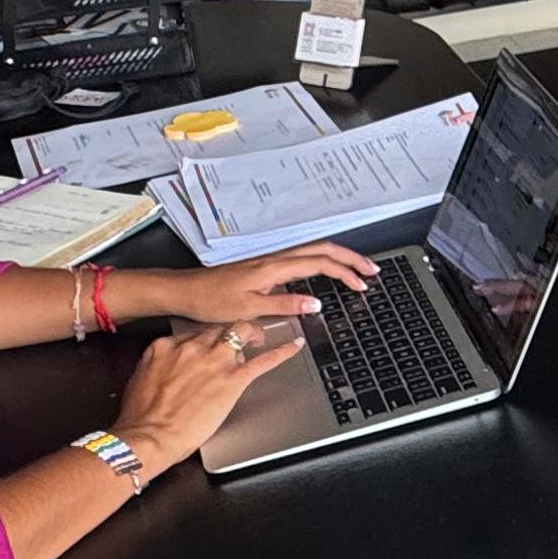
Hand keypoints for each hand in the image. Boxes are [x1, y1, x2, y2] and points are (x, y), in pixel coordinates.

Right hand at [104, 319, 306, 467]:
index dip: (203, 341)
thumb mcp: (140, 379)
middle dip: (228, 334)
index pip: (192, 334)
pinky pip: (263, 361)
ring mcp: (215, 361)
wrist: (149, 435)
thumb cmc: (141, 416)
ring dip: (251, 335)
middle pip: (218, 330)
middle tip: (237, 338)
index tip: (207, 346)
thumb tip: (165, 366)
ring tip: (259, 337)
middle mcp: (193, 348)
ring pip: (240, 334)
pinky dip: (282, 352)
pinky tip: (294, 346)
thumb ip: (156, 366)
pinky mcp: (233, 379)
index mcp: (166, 347)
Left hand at [144, 245, 380, 330]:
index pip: (320, 263)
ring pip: (313, 251)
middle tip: (372, 271)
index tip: (362, 285)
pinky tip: (325, 273)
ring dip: (338, 258)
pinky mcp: (265, 267)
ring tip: (356, 269)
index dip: (345, 272)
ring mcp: (270, 261)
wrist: (184, 290)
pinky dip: (322, 262)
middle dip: (351, 258)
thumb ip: (284, 304)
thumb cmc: (210, 300)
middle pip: (322, 250)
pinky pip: (302, 258)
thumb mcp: (248, 308)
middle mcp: (275, 259)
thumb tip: (315, 302)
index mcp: (274, 267)